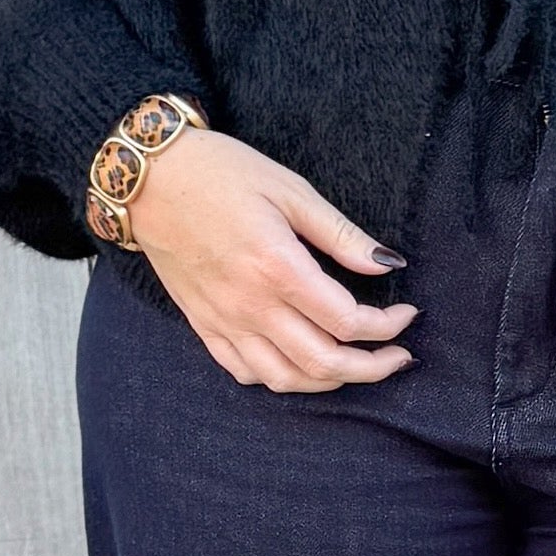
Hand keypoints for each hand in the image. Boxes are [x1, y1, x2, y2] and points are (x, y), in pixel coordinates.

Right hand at [125, 125, 416, 392]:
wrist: (149, 179)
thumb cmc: (222, 173)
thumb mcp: (291, 190)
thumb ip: (341, 234)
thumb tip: (389, 263)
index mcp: (277, 267)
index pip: (347, 321)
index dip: (387, 326)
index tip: (407, 313)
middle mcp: (250, 304)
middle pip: (323, 362)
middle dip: (372, 368)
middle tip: (399, 356)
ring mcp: (224, 321)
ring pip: (286, 378)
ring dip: (331, 382)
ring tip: (358, 365)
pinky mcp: (204, 325)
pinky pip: (246, 372)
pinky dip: (283, 378)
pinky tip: (302, 363)